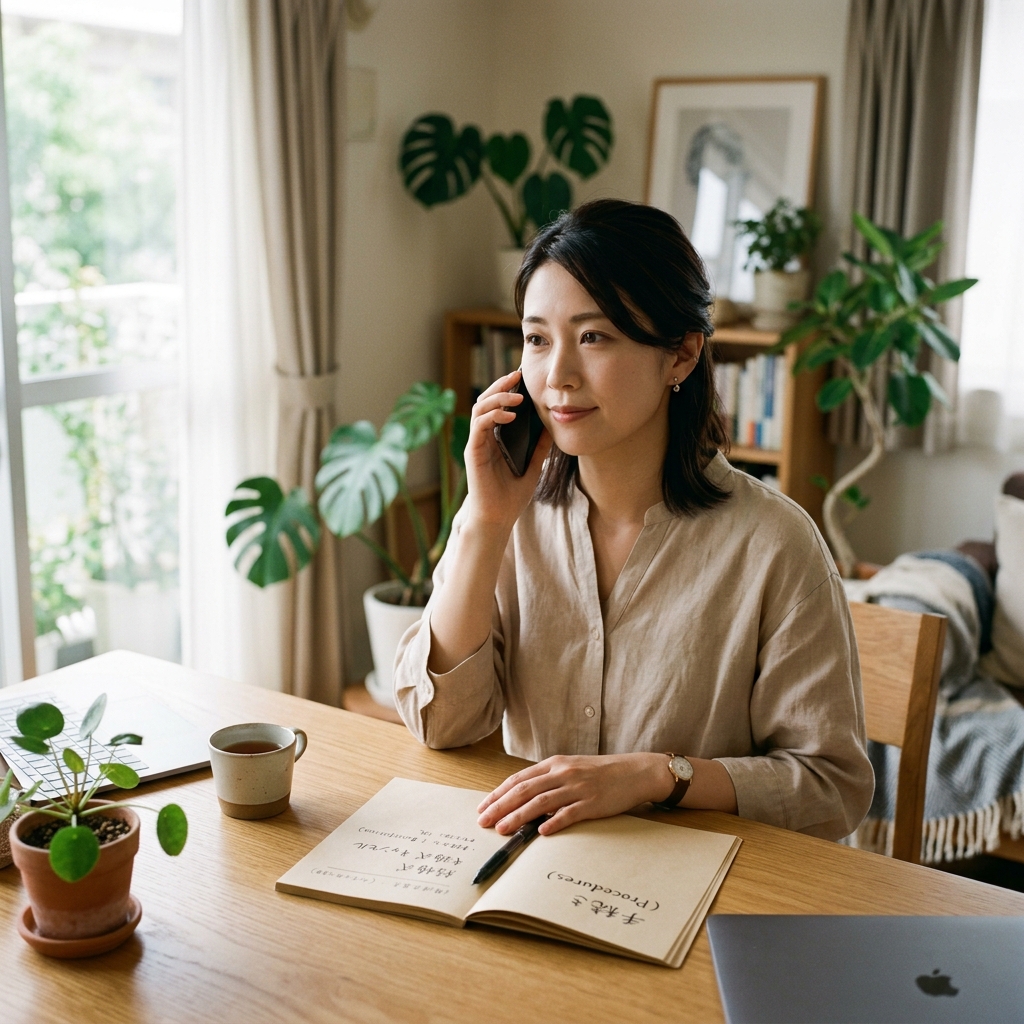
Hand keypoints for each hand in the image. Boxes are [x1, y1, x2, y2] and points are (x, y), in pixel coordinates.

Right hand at [462, 370, 552, 530]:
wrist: (497, 519)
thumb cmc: (511, 497)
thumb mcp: (533, 467)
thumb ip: (540, 447)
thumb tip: (552, 426)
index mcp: (495, 439)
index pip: (497, 406)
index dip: (507, 390)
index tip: (523, 379)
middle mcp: (483, 438)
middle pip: (486, 401)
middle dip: (500, 385)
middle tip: (517, 375)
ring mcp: (477, 443)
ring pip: (480, 408)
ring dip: (498, 397)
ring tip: (517, 395)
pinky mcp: (473, 452)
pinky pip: (479, 426)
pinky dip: (493, 415)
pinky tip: (510, 415)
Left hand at [476, 753, 672, 836]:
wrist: (633, 771)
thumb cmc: (600, 773)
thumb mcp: (570, 769)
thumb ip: (548, 781)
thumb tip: (522, 799)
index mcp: (554, 764)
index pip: (519, 779)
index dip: (498, 794)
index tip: (483, 807)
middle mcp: (563, 773)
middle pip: (524, 790)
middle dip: (501, 806)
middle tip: (484, 821)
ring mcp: (577, 788)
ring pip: (541, 802)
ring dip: (519, 816)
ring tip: (503, 829)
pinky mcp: (592, 803)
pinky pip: (569, 814)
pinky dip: (553, 822)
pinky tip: (541, 832)